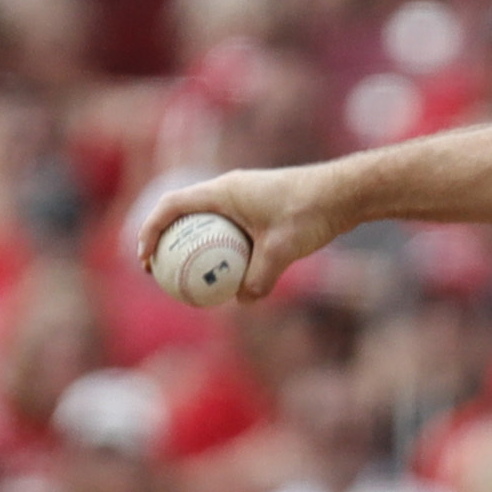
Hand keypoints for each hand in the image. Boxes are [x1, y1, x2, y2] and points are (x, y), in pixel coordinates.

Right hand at [141, 165, 350, 304]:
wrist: (345, 192)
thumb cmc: (310, 213)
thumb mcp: (283, 250)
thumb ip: (259, 277)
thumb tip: (241, 301)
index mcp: (222, 191)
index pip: (172, 206)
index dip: (151, 230)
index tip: (146, 258)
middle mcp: (229, 190)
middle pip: (183, 213)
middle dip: (165, 240)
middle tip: (158, 270)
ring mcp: (244, 198)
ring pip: (207, 222)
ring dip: (193, 245)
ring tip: (188, 276)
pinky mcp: (260, 207)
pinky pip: (230, 229)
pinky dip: (221, 248)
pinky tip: (230, 274)